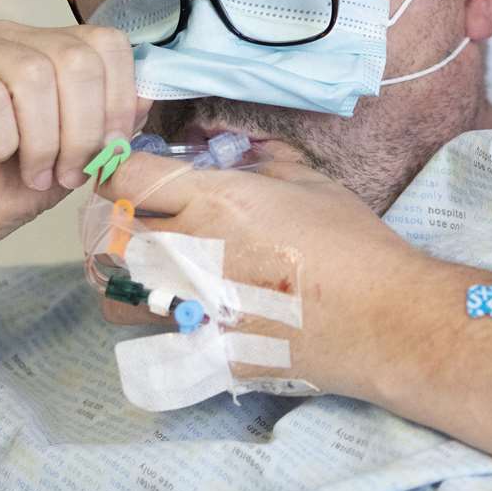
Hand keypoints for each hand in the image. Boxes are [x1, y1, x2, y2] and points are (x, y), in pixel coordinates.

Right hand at [0, 21, 150, 261]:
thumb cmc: (4, 185)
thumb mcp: (77, 156)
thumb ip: (112, 123)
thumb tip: (146, 97)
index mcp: (50, 47)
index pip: (108, 44)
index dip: (119, 101)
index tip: (107, 151)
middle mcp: (11, 38)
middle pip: (76, 59)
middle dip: (83, 129)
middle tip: (67, 171)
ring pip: (33, 76)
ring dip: (42, 140)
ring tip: (32, 171)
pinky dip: (0, 139)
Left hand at [97, 152, 428, 396]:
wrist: (381, 318)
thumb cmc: (351, 243)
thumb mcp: (309, 181)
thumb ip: (260, 156)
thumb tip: (230, 141)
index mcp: (213, 201)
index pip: (125, 179)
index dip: (117, 171)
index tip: (126, 173)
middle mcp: (191, 252)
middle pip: (110, 235)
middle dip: (115, 223)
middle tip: (135, 220)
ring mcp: (193, 306)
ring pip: (116, 293)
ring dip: (122, 277)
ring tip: (146, 270)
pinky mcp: (205, 349)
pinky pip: (155, 336)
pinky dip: (158, 321)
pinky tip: (182, 313)